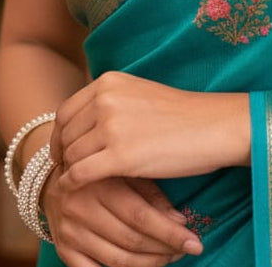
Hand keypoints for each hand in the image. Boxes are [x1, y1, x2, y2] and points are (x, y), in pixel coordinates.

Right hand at [41, 169, 203, 266]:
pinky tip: (142, 266)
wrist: (58, 178)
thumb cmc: (104, 170)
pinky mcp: (63, 249)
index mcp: (98, 181)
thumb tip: (180, 221)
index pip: (139, 216)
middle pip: (130, 239)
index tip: (195, 242)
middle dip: (163, 249)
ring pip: (116, 260)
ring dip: (148, 264)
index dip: (169, 232)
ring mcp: (69, 231)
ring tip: (169, 257)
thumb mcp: (126, 169)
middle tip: (187, 249)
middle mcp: (80, 207)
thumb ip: (151, 193)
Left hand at [51, 71, 249, 189]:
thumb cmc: (180, 115)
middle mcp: (105, 99)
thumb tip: (82, 123)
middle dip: (65, 154)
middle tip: (69, 170)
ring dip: (72, 170)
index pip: (66, 111)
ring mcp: (112, 127)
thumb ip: (109, 102)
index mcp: (109, 82)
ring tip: (80, 181)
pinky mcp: (120, 156)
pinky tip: (78, 190)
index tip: (63, 150)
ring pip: (72, 155)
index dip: (60, 135)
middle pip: (66, 134)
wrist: (212, 126)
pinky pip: (80, 174)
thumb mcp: (138, 93)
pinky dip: (73, 183)